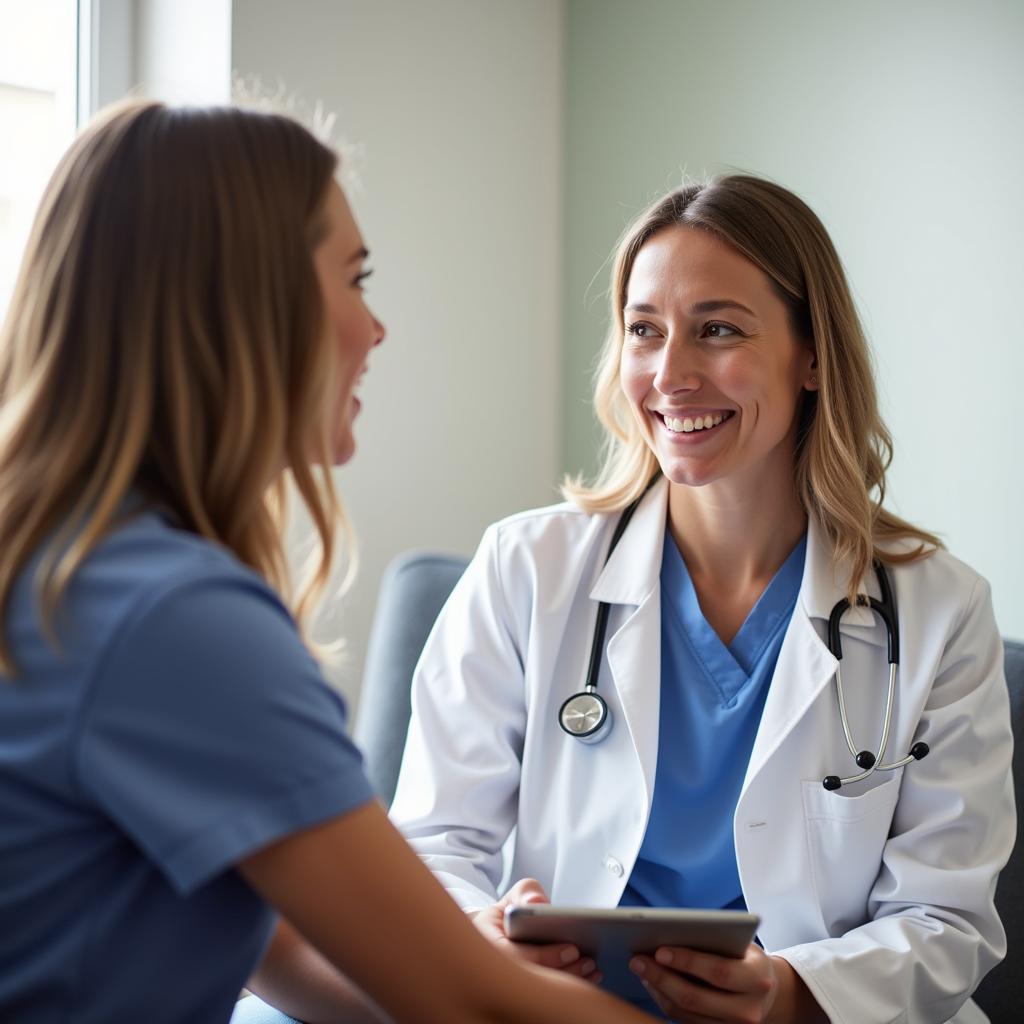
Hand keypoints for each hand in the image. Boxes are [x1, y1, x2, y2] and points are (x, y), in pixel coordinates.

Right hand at [469, 877, 601, 983]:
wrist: (494, 941)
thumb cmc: (505, 919)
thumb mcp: (511, 899)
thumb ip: (524, 893)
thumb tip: (537, 902)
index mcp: (488, 946)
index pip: (515, 957)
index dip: (545, 956)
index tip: (572, 950)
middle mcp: (496, 973)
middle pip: (531, 980)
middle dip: (564, 972)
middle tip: (589, 961)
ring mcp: (509, 987)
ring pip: (540, 992)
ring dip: (570, 982)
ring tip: (592, 967)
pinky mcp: (524, 995)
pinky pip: (547, 996)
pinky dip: (569, 989)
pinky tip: (588, 978)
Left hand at [628, 942, 784, 1021]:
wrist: (766, 990)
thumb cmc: (746, 958)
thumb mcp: (740, 944)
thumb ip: (713, 941)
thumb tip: (668, 933)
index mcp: (757, 979)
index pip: (718, 972)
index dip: (687, 962)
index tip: (660, 950)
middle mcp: (748, 1010)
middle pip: (696, 998)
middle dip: (662, 978)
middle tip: (637, 960)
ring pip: (686, 1013)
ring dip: (658, 990)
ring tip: (640, 969)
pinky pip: (685, 1021)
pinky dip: (665, 1001)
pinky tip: (653, 984)